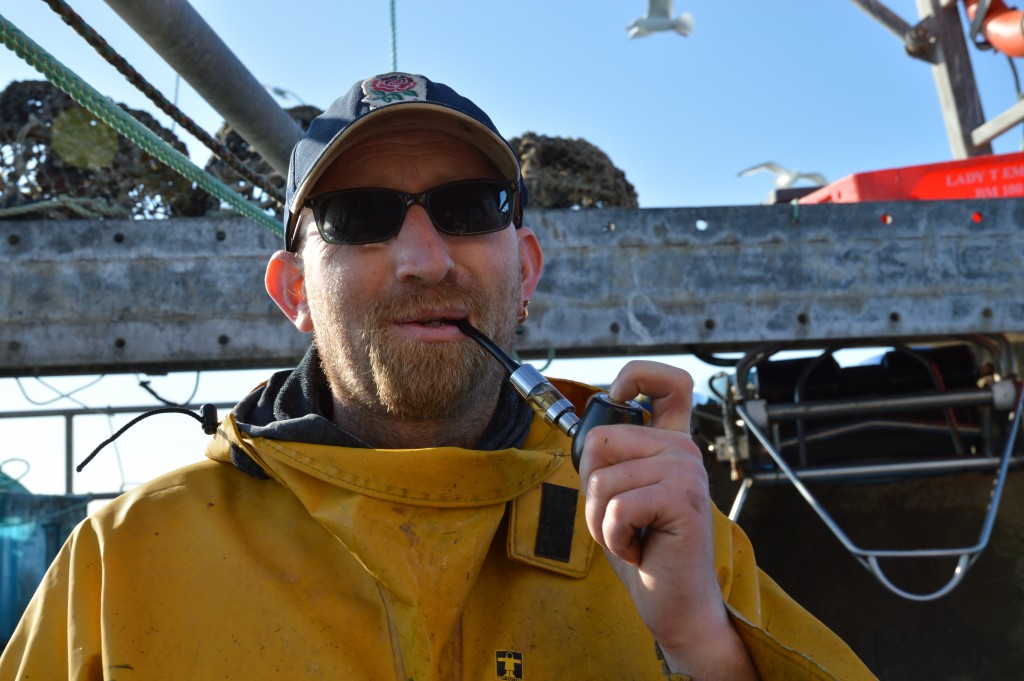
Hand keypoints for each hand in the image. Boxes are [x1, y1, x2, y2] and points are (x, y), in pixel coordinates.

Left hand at [577, 360, 756, 679]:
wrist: (675, 603)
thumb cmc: (644, 551)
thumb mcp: (618, 495)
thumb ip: (612, 458)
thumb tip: (592, 429)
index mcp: (670, 443)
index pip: (669, 382)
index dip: (636, 375)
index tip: (618, 396)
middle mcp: (684, 450)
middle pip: (601, 438)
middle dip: (593, 489)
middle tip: (621, 519)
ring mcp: (687, 472)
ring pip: (603, 479)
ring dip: (602, 521)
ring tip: (633, 536)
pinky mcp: (683, 499)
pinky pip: (617, 507)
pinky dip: (614, 537)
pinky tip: (640, 549)